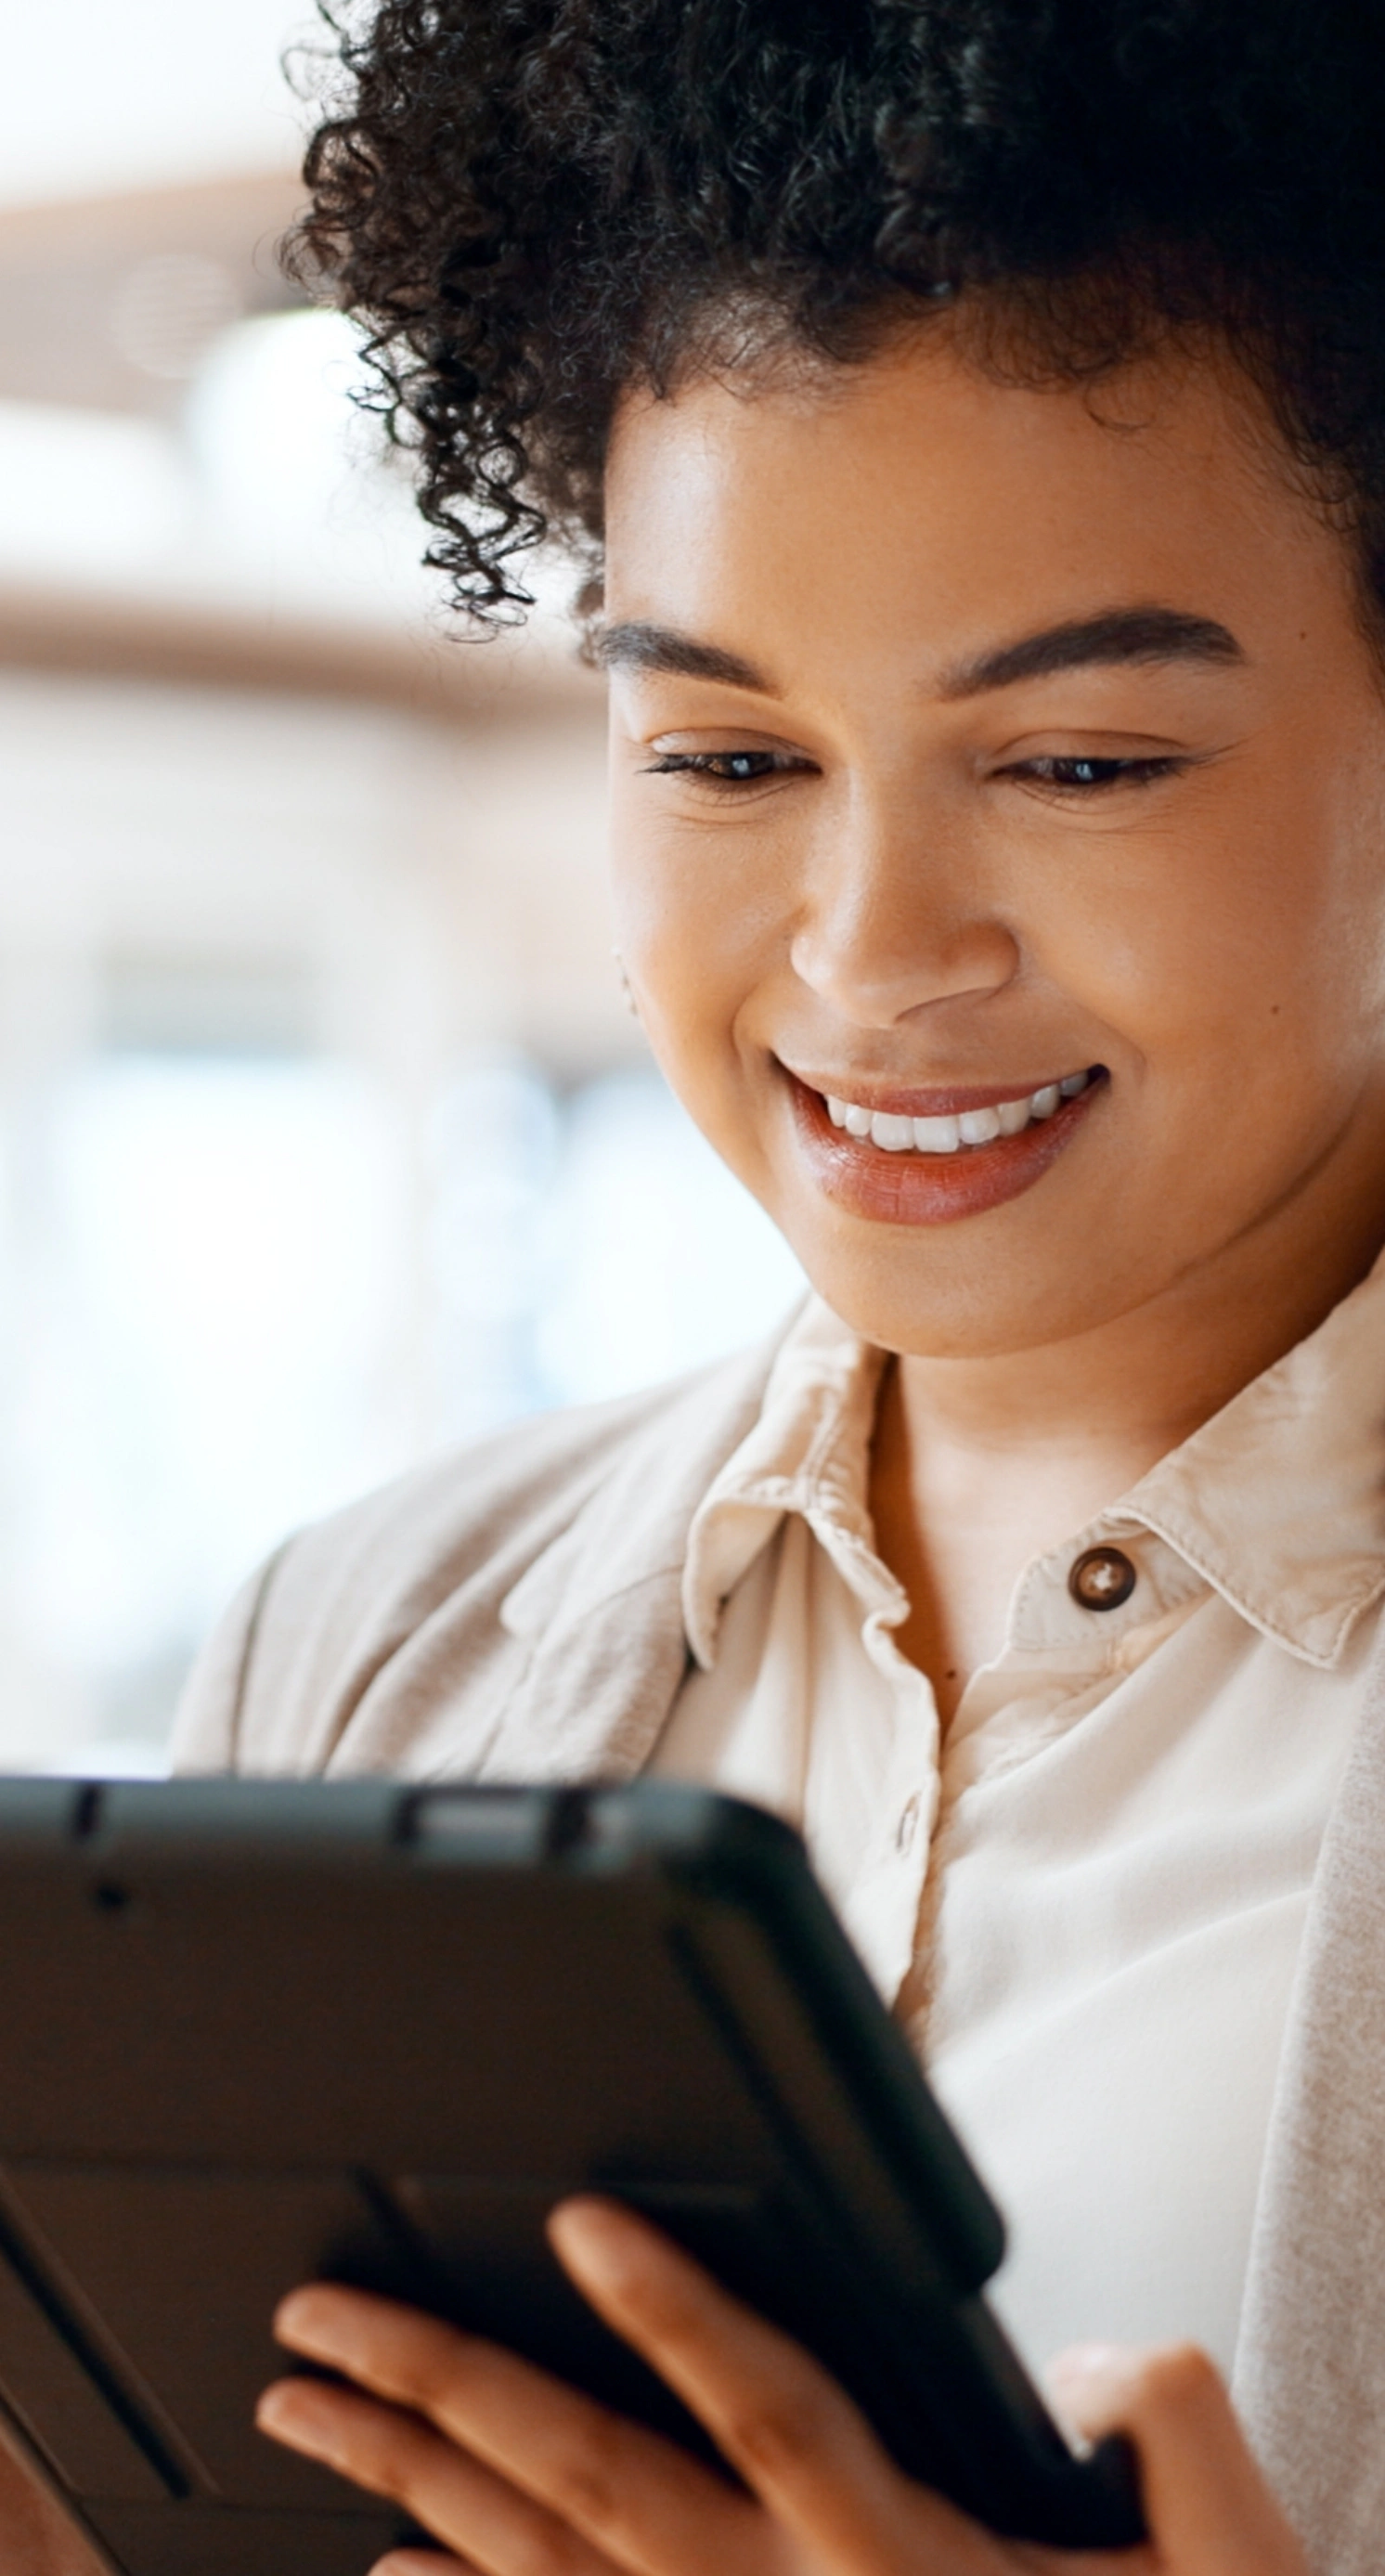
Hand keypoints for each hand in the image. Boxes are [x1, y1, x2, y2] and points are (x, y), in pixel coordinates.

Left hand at [256, 2197, 1309, 2575]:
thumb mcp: (1228, 2566)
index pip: (771, 2408)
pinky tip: (387, 2573)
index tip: (577, 2219)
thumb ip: (1168, 2428)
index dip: (674, 2312)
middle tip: (320, 2318)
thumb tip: (1095, 2355)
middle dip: (442, 2391)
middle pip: (589, 2483)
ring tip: (306, 2407)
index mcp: (899, 2556)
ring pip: (538, 2569)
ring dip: (407, 2486)